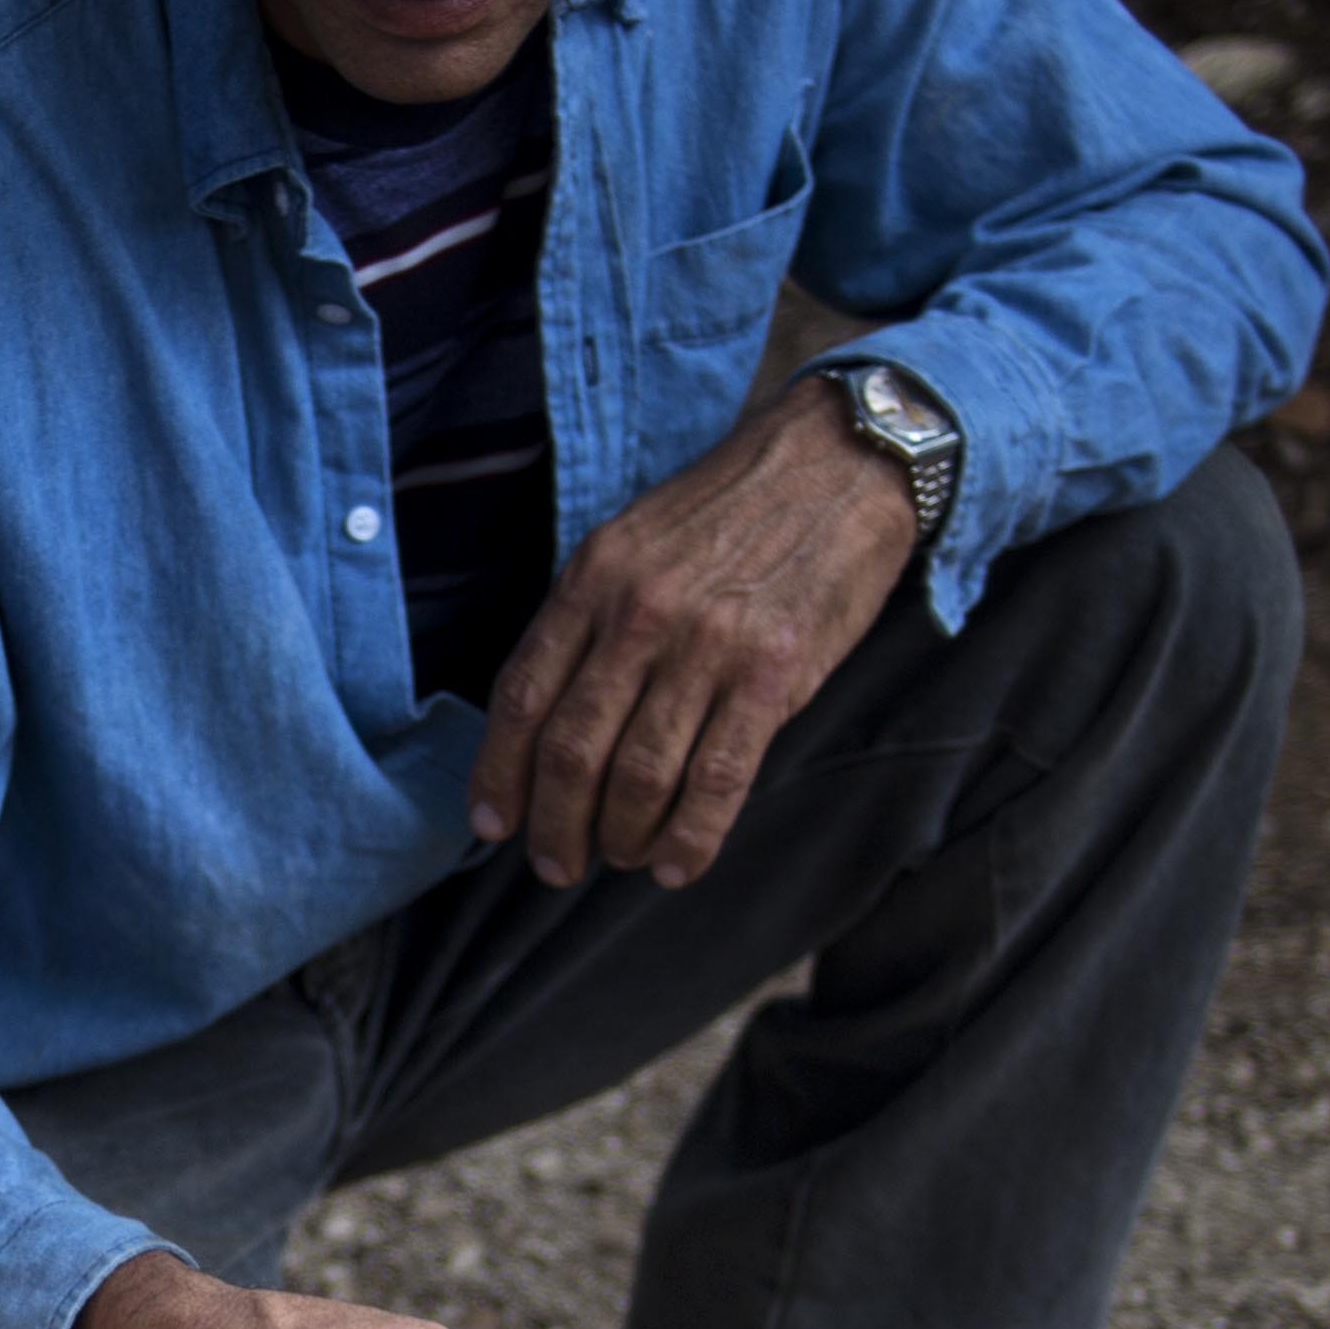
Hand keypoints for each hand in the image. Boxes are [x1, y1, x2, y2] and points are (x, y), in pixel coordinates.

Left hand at [467, 386, 915, 890]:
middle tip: (555, 865)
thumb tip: (548, 719)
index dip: (500, 771)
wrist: (837, 462)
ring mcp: (706, 646)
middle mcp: (638, 614)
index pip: (524, 695)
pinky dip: (691, 837)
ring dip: (620, 838)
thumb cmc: (730, 511)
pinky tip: (675, 866)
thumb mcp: (633, 541)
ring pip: (639, 776)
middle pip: (572, 750)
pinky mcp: (771, 675)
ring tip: (618, 858)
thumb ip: (589, 620)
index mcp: (592, 579)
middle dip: (554, 825)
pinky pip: (717, 779)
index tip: (492, 822)